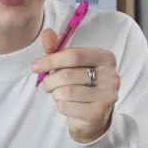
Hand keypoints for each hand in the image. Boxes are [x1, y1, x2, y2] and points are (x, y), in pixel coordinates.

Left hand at [33, 29, 119, 143]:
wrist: (95, 114)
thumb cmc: (82, 84)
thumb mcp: (72, 65)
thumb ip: (58, 49)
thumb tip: (46, 32)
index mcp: (106, 58)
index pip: (74, 54)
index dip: (51, 60)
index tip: (36, 66)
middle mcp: (111, 75)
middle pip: (67, 74)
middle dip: (50, 80)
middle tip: (47, 84)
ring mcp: (107, 95)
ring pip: (66, 92)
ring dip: (55, 93)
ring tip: (58, 93)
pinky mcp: (99, 113)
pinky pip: (67, 107)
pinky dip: (60, 106)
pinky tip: (68, 104)